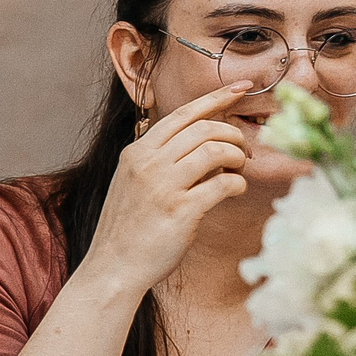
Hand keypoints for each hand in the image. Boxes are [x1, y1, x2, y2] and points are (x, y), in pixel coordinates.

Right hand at [83, 82, 253, 296]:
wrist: (113, 267)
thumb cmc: (128, 227)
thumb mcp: (131, 181)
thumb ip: (155, 157)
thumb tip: (187, 133)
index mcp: (136, 153)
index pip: (183, 113)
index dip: (217, 97)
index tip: (242, 88)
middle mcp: (147, 164)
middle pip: (205, 128)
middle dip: (233, 135)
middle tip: (241, 152)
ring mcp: (163, 186)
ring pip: (217, 150)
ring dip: (237, 157)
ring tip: (236, 171)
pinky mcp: (181, 211)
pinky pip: (224, 184)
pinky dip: (238, 184)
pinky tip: (234, 191)